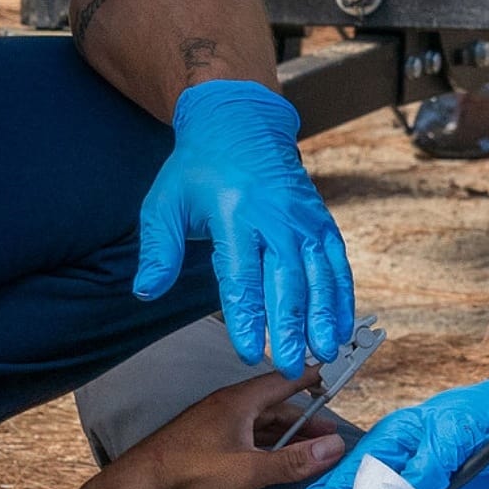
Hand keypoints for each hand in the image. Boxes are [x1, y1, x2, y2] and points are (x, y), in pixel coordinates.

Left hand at [101, 372, 346, 488]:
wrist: (140, 486)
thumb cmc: (190, 471)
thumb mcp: (251, 469)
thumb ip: (293, 460)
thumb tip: (332, 447)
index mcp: (238, 401)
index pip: (284, 381)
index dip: (309, 378)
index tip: (331, 373)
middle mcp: (225, 407)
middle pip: (273, 406)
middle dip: (302, 419)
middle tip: (327, 431)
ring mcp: (212, 424)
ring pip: (257, 424)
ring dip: (283, 435)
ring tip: (305, 449)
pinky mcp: (202, 444)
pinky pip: (242, 437)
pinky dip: (263, 446)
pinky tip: (270, 460)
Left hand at [133, 79, 355, 375]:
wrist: (240, 122)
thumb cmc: (199, 168)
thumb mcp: (165, 202)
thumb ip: (158, 250)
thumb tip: (146, 292)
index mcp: (234, 214)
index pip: (242, 276)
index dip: (248, 317)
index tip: (249, 350)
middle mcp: (275, 217)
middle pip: (287, 281)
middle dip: (291, 327)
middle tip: (292, 365)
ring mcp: (302, 218)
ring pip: (318, 274)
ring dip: (324, 316)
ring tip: (324, 351)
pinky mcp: (319, 220)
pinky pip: (336, 261)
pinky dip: (341, 294)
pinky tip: (342, 324)